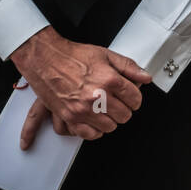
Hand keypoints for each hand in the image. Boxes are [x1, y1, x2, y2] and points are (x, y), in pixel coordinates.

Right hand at [10, 26, 152, 148]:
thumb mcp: (105, 55)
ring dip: (109, 120)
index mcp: (109, 79)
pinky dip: (95, 130)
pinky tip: (94, 120)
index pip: (135, 99)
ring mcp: (84, 109)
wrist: (46, 59)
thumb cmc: (72, 56)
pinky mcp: (71, 117)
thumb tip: (145, 77)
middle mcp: (98, 96)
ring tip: (103, 110)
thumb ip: (128, 67)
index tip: (130, 97)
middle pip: (124, 115)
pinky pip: (91, 134)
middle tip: (116, 102)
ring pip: (110, 127)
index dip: (135, 98)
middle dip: (123, 109)